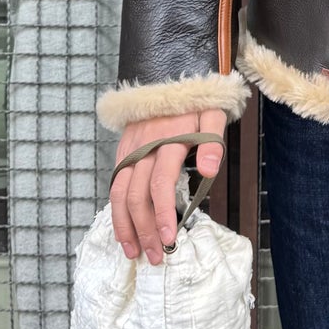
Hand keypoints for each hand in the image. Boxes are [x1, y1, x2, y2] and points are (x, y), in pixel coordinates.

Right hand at [108, 108, 226, 265]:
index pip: (160, 183)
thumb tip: (208, 172)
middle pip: (137, 195)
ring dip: (125, 226)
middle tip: (156, 256)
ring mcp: (129, 148)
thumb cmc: (197, 100)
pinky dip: (116, 211)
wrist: (169, 72)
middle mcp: (144, 146)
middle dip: (145, 229)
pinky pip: (114, 185)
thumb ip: (212, 142)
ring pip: (119, 194)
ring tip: (134, 253)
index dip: (162, 213)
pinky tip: (124, 230)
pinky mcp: (122, 150)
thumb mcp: (213, 114)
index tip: (170, 239)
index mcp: (168, 138)